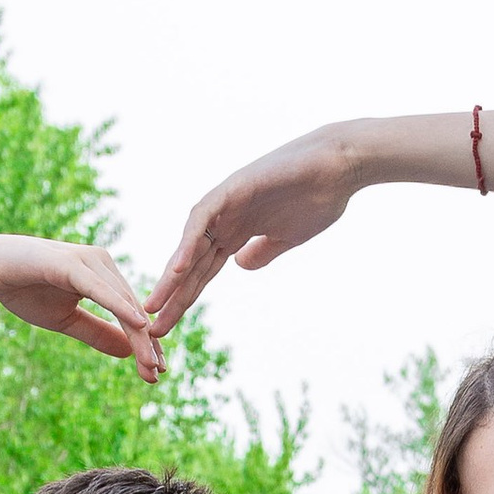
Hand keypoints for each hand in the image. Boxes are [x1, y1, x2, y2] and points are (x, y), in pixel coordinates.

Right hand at [0, 236, 161, 381]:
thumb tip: (128, 351)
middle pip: (133, 309)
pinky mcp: (73, 264)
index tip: (157, 372)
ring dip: (139, 334)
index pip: (131, 313)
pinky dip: (120, 308)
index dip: (145, 343)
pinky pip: (102, 290)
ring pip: (122, 303)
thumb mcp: (67, 320)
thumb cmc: (25, 290)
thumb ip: (97, 333)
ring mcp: (89, 261)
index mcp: (103, 275)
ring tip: (151, 362)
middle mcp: (102, 263)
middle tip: (158, 375)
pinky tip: (138, 325)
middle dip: (147, 344)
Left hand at [147, 127, 358, 332]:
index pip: (204, 271)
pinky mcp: (233, 188)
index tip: (169, 326)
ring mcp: (227, 203)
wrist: (342, 166)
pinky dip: (188, 243)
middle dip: (172, 295)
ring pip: (190, 244)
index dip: (186, 298)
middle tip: (151, 327)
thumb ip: (263, 251)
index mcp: (237, 232)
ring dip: (172, 275)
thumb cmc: (320, 197)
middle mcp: (226, 218)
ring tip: (156, 305)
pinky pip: (203, 219)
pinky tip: (177, 270)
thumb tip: (240, 266)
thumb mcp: (288, 236)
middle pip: (192, 263)